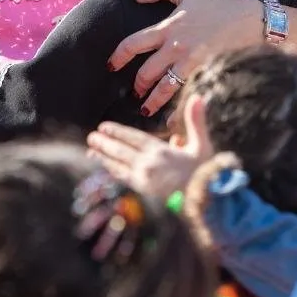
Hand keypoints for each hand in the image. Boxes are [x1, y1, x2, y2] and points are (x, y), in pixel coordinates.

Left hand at [88, 96, 212, 198]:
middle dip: (105, 144)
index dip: (117, 132)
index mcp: (161, 151)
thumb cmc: (204, 171)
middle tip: (91, 137)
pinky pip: (124, 178)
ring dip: (104, 158)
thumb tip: (198, 97)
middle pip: (121, 151)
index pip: (134, 138)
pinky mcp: (144, 191)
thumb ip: (196, 121)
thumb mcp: (201, 144)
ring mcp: (144, 179)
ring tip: (91, 151)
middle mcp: (149, 164)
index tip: (104, 127)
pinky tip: (106, 167)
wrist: (205, 200)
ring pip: (119, 165)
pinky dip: (113, 171)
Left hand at [108, 0, 260, 114]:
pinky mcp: (204, 74)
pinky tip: (169, 121)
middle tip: (135, 91)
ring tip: (146, 109)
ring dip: (151, 102)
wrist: (248, 20)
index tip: (112, 66)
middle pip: (145, 72)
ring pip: (163, 88)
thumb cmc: (217, 7)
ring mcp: (190, 63)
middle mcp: (175, 47)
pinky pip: (185, 95)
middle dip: (137, 85)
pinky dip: (176, 112)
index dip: (118, 56)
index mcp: (167, 28)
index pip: (133, 44)